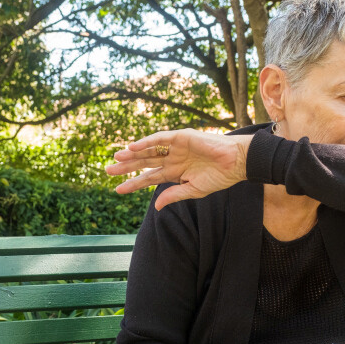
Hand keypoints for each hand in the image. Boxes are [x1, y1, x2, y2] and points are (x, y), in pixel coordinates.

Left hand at [104, 129, 252, 209]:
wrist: (236, 163)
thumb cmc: (219, 177)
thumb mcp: (194, 190)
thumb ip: (174, 195)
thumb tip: (155, 206)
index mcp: (175, 172)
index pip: (148, 178)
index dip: (133, 183)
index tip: (117, 190)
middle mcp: (172, 158)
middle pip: (144, 163)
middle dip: (126, 168)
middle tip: (108, 171)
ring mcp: (175, 147)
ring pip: (148, 150)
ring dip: (132, 154)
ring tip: (116, 158)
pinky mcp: (181, 137)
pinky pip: (159, 139)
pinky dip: (146, 142)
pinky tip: (132, 147)